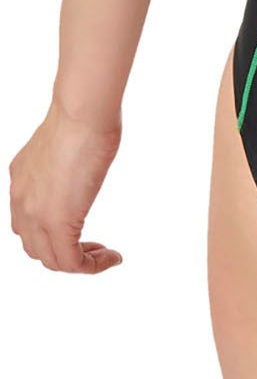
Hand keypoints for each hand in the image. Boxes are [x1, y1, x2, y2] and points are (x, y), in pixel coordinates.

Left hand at [9, 101, 122, 272]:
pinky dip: (93, 266)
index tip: (82, 227)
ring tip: (104, 254)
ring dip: (79, 262)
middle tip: (93, 246)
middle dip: (65, 251)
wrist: (82, 113)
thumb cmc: (83, 116)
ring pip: (51, 260)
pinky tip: (112, 257)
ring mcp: (35, 214)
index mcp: (21, 180)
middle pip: (36, 247)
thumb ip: (63, 162)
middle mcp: (21, 201)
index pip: (29, 222)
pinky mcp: (58, 222)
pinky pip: (72, 262)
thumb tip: (78, 164)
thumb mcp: (63, 145)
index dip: (54, 232)